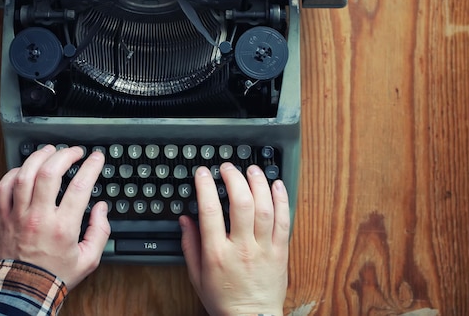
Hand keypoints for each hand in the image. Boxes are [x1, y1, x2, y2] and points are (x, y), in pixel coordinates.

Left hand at [0, 145, 110, 289]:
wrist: (25, 290)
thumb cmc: (55, 275)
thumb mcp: (88, 259)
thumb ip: (100, 232)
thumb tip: (101, 209)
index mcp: (63, 227)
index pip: (79, 186)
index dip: (91, 166)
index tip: (96, 158)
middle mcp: (40, 218)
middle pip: (50, 173)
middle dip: (65, 155)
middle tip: (74, 152)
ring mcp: (19, 216)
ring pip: (25, 175)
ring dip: (38, 158)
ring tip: (49, 151)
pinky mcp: (4, 218)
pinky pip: (3, 188)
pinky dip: (13, 173)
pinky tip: (24, 169)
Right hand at [180, 163, 289, 315]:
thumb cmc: (224, 300)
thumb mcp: (197, 275)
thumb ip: (190, 245)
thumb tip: (185, 220)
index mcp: (217, 253)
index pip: (210, 211)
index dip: (206, 186)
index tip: (203, 173)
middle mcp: (242, 248)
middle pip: (241, 204)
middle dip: (234, 178)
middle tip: (228, 168)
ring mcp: (264, 249)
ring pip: (264, 208)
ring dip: (258, 183)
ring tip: (251, 170)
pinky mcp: (280, 251)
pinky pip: (283, 220)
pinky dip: (281, 199)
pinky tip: (276, 184)